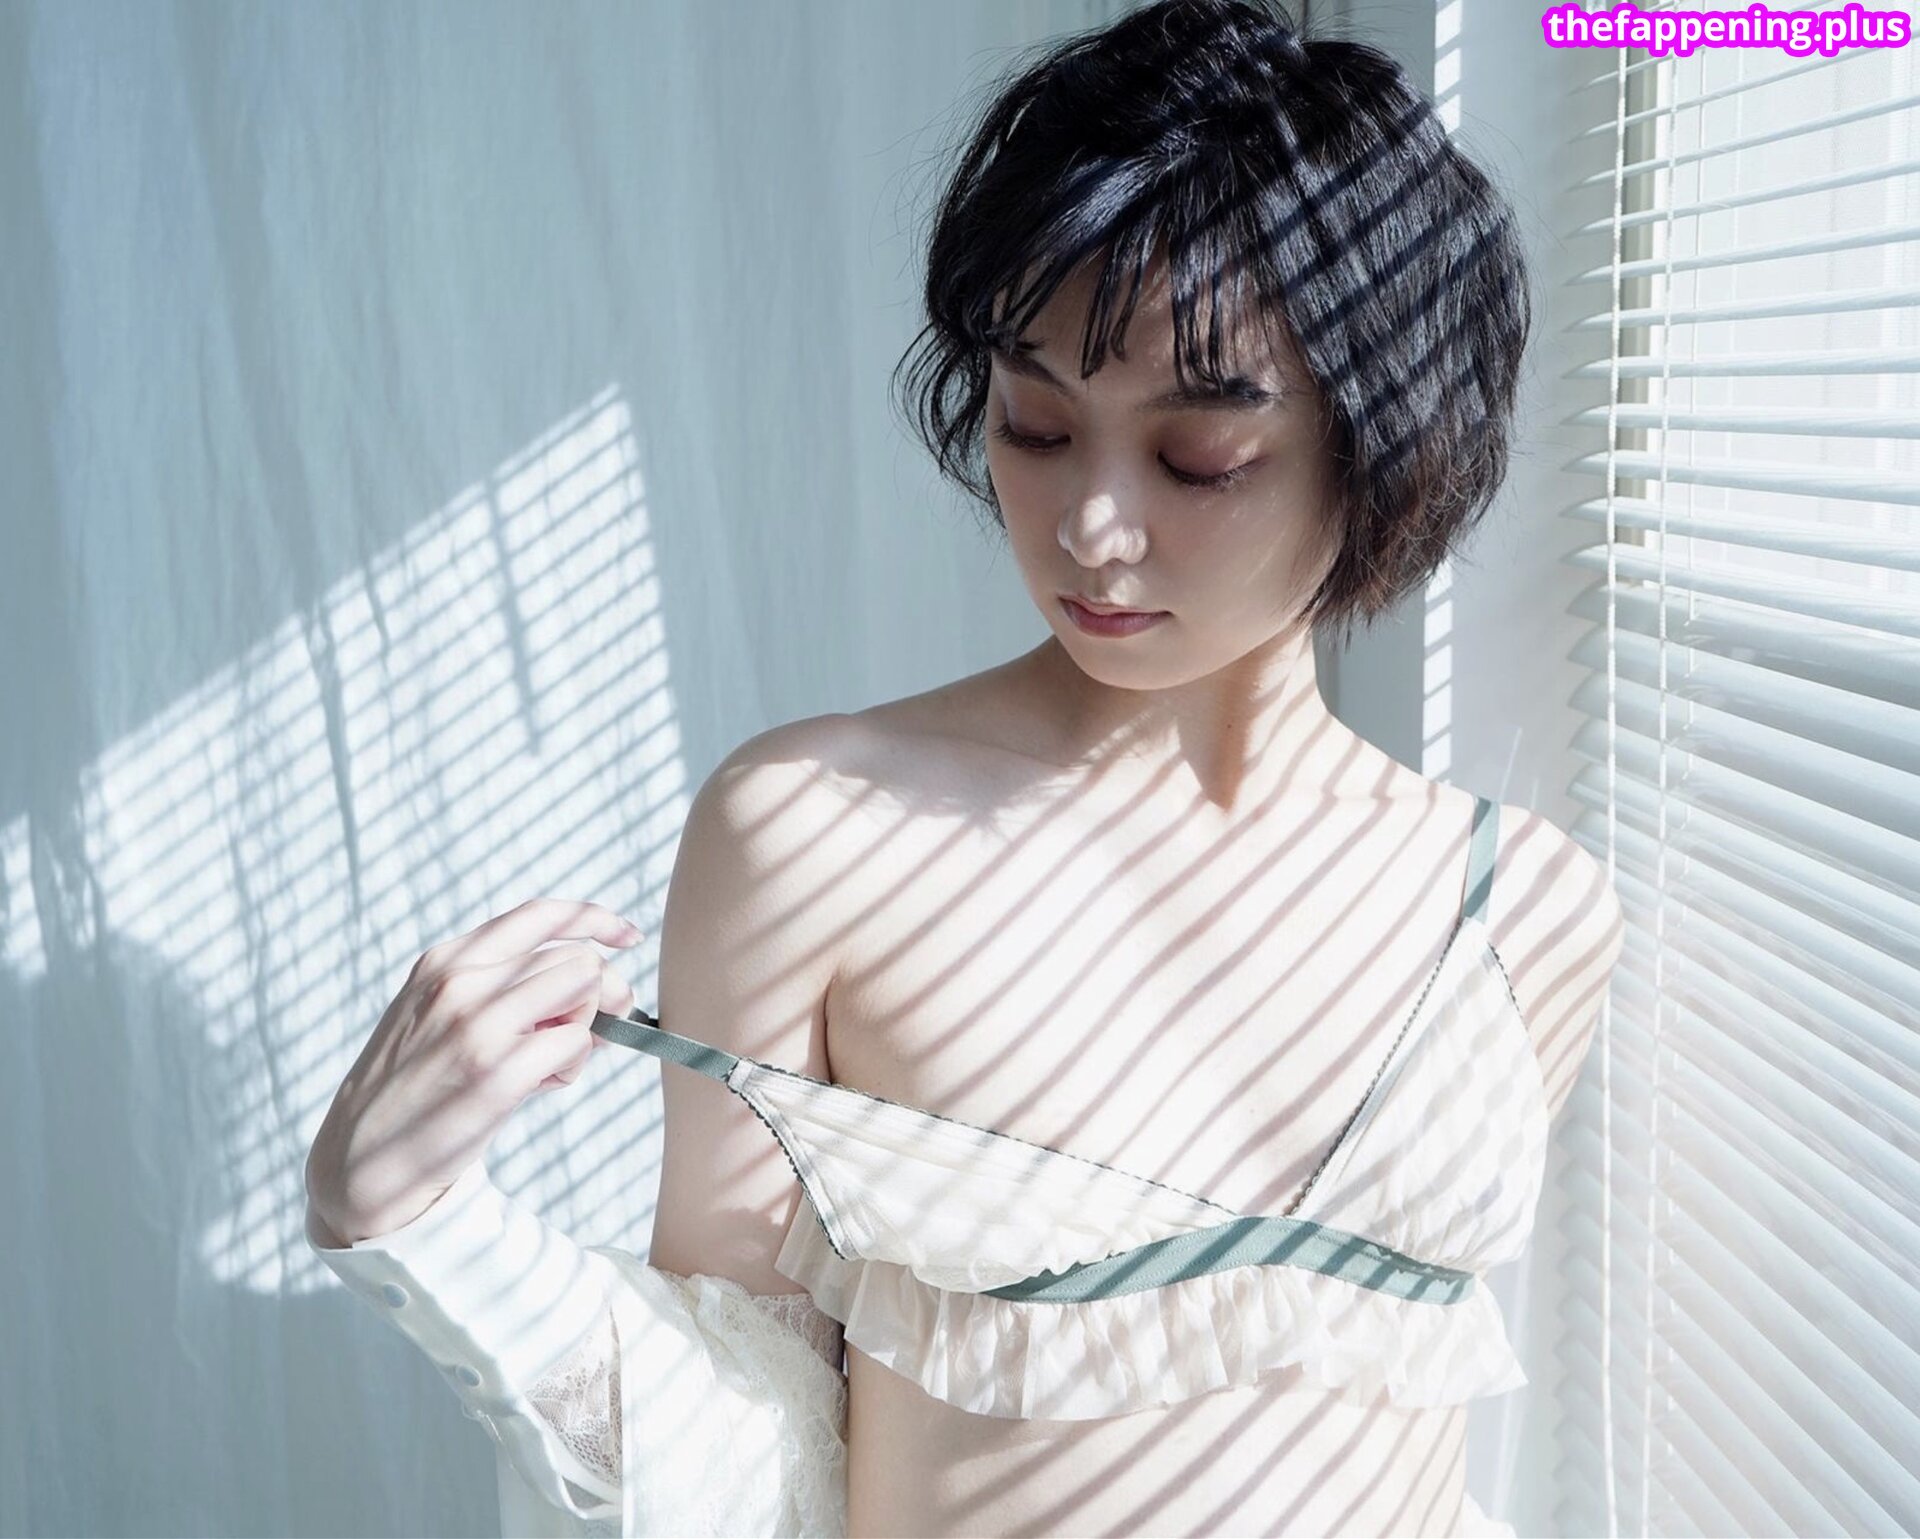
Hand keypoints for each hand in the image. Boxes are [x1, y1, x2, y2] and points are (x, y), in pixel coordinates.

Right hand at [305, 898, 641, 1244]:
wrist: (360, 1161)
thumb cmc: (418, 1089)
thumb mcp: (441, 1015)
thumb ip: (506, 989)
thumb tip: (602, 986)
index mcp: (446, 960)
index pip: (539, 915)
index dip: (594, 920)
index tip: (627, 937)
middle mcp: (460, 980)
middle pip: (576, 958)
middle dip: (598, 996)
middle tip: (582, 1036)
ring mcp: (477, 1024)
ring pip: (584, 990)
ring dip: (584, 1031)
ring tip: (545, 1065)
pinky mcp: (497, 1072)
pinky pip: (577, 1044)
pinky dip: (572, 1067)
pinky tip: (538, 1087)